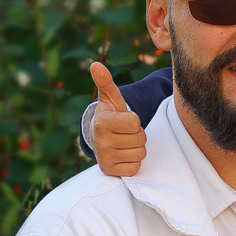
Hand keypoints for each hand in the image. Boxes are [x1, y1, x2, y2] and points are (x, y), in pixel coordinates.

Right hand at [88, 62, 146, 176]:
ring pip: (140, 153)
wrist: (99, 138)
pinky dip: (133, 162)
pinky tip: (123, 155)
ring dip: (136, 148)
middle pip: (140, 139)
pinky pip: (135, 168)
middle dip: (137, 135)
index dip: (135, 121)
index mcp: (102, 121)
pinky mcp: (110, 171)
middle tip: (125, 133)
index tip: (125, 121)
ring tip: (124, 143)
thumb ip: (106, 82)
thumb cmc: (110, 116)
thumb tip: (95, 64)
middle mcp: (101, 141)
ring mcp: (105, 157)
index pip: (135, 122)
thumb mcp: (110, 98)